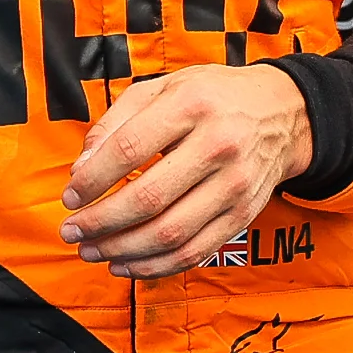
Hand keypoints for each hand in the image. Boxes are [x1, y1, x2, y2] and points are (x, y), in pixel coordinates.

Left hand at [58, 64, 313, 278]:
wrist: (282, 114)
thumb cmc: (211, 97)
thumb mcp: (162, 86)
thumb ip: (116, 121)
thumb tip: (81, 168)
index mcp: (191, 105)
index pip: (129, 149)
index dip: (92, 179)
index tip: (69, 197)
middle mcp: (218, 146)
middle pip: (149, 198)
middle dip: (101, 221)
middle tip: (71, 231)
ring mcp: (235, 185)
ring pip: (171, 233)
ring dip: (123, 250)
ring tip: (91, 250)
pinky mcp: (243, 215)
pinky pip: (195, 251)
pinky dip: (156, 265)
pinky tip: (126, 264)